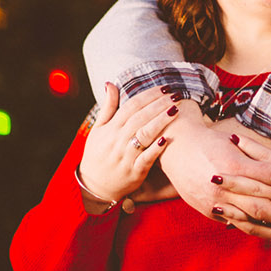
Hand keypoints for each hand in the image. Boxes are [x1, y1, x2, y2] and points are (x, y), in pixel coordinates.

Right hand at [78, 85, 178, 203]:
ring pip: (144, 135)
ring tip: (176, 109)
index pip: (131, 106)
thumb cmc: (98, 154)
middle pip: (140, 118)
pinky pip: (146, 158)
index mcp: (110, 129)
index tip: (164, 87)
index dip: (148, 95)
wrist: (94, 186)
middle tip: (176, 94)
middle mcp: (118, 141)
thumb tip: (110, 84)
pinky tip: (167, 138)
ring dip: (160, 121)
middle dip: (159, 104)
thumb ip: (108, 107)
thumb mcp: (98, 130)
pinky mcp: (135, 171)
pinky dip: (156, 149)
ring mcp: (126, 156)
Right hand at [155, 114, 270, 242]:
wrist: (175, 149)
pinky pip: (236, 225)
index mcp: (235, 163)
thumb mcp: (239, 141)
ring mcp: (215, 201)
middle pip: (262, 202)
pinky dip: (256, 232)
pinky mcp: (209, 211)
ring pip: (249, 220)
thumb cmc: (211, 141)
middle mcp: (224, 185)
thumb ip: (270, 155)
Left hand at [217, 114, 270, 240]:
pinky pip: (257, 224)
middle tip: (213, 167)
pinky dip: (240, 219)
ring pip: (252, 204)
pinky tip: (224, 215)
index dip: (250, 148)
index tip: (233, 139)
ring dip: (232, 197)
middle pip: (255, 182)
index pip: (268, 159)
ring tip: (214, 190)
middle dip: (233, 175)